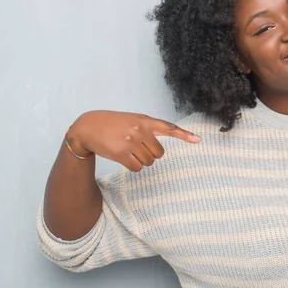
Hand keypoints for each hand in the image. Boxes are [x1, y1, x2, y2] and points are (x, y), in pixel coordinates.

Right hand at [66, 111, 200, 171]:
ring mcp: (130, 141)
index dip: (185, 135)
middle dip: (151, 155)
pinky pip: (137, 167)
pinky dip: (133, 166)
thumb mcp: (134, 120)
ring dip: (141, 161)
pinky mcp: (121, 153)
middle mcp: (140, 130)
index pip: (169, 128)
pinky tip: (123, 158)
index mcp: (145, 120)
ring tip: (128, 151)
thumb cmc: (115, 124)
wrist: (89, 126)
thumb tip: (160, 149)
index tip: (198, 140)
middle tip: (138, 148)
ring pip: (149, 162)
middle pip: (159, 153)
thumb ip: (149, 129)